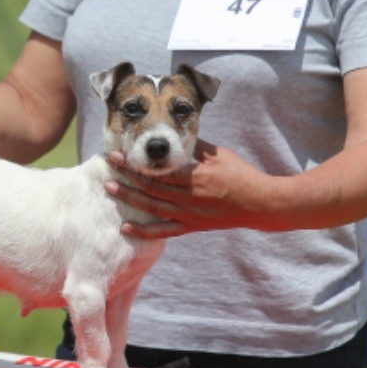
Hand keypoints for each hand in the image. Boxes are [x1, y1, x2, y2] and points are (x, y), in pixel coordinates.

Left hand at [104, 140, 271, 238]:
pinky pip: (164, 230)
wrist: (258, 203)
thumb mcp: (218, 153)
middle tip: (108, 164)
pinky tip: (125, 228)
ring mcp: (189, 214)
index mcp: (195, 176)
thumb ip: (195, 146)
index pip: (159, 170)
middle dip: (127, 175)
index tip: (121, 154)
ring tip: (109, 188)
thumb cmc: (240, 174)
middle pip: (151, 186)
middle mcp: (188, 196)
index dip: (137, 163)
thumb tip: (175, 135)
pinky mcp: (191, 226)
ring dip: (129, 198)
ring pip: (152, 207)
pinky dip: (144, 232)